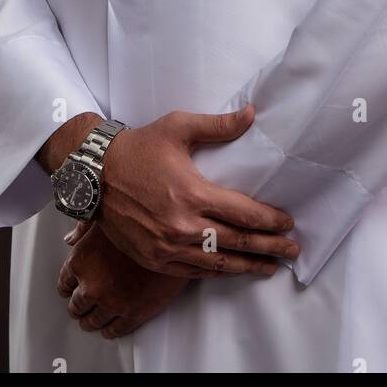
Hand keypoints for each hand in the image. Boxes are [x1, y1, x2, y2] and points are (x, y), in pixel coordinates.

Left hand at [58, 220, 189, 338]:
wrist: (173, 238)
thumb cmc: (141, 224)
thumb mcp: (106, 218)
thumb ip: (83, 229)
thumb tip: (72, 238)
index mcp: (81, 260)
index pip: (64, 283)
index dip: (67, 286)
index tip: (70, 289)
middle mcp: (92, 285)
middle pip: (76, 306)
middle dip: (78, 306)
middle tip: (81, 307)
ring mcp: (112, 302)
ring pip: (93, 322)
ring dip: (92, 321)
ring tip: (93, 320)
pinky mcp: (133, 314)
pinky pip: (115, 330)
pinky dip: (110, 330)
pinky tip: (110, 327)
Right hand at [95, 104, 300, 278]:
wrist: (94, 174)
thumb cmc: (138, 147)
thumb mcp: (178, 127)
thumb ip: (218, 125)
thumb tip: (251, 114)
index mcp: (192, 193)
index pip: (243, 214)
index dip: (270, 221)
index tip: (288, 222)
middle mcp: (182, 226)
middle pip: (237, 243)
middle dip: (269, 247)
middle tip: (292, 249)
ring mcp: (167, 247)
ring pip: (218, 264)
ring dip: (248, 267)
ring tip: (271, 268)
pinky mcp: (154, 259)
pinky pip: (194, 272)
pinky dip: (218, 272)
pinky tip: (233, 270)